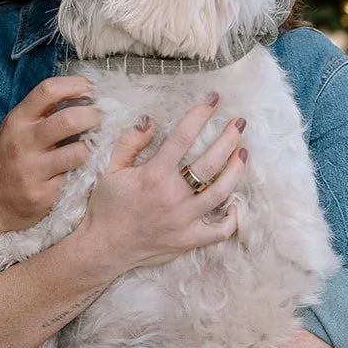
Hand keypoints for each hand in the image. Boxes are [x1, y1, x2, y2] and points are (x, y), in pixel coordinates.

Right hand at [0, 76, 101, 238]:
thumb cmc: (7, 160)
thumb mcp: (16, 129)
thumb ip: (42, 113)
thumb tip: (81, 94)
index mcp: (18, 121)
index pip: (48, 91)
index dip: (75, 85)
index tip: (90, 88)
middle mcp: (23, 143)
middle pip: (68, 120)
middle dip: (94, 116)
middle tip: (101, 119)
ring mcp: (33, 171)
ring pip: (79, 152)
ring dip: (93, 148)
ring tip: (93, 147)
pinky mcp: (44, 194)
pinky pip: (75, 178)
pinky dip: (83, 173)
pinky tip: (81, 171)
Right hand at [74, 93, 247, 274]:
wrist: (104, 248)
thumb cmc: (106, 208)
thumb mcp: (109, 170)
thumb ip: (129, 143)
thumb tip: (150, 121)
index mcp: (153, 175)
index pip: (182, 138)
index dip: (200, 114)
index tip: (213, 99)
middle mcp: (173, 196)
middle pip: (211, 162)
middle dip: (229, 138)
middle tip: (239, 123)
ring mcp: (184, 220)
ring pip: (222, 192)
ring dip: (236, 169)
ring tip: (242, 153)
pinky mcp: (189, 239)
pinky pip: (221, 231)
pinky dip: (233, 218)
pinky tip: (236, 203)